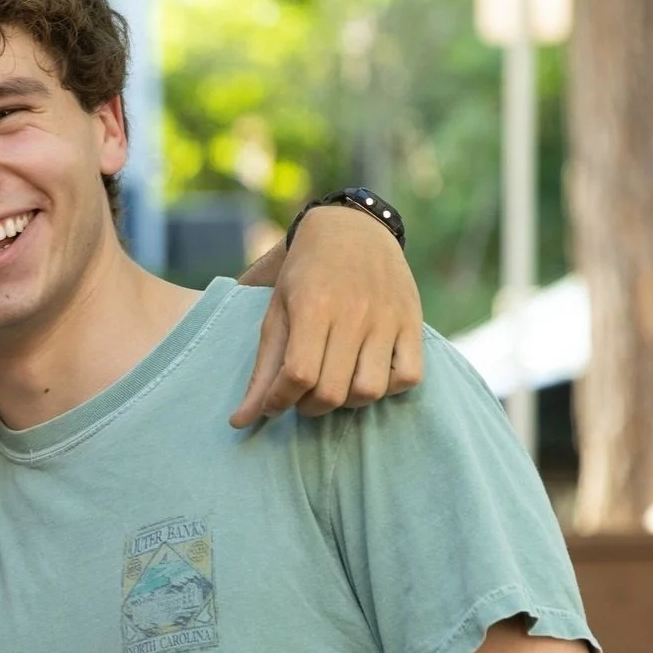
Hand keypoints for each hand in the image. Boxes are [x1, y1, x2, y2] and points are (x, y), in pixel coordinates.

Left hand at [231, 204, 424, 425]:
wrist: (352, 230)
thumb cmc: (304, 276)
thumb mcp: (275, 313)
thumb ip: (261, 370)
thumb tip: (239, 422)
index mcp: (313, 307)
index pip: (297, 374)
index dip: (280, 401)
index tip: (273, 404)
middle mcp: (354, 313)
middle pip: (333, 391)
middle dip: (310, 407)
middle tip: (302, 397)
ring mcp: (387, 319)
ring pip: (371, 390)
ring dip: (347, 402)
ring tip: (334, 387)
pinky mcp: (413, 323)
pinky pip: (410, 376)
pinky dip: (388, 388)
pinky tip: (367, 375)